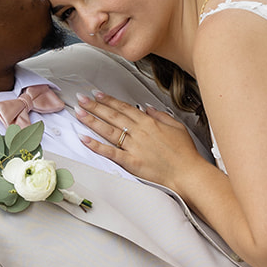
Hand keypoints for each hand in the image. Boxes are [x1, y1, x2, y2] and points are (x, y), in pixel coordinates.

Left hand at [75, 91, 203, 188]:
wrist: (187, 173)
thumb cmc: (184, 153)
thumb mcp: (176, 126)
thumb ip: (160, 115)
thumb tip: (148, 108)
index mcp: (149, 123)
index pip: (124, 108)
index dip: (109, 100)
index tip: (97, 94)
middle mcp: (139, 132)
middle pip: (112, 116)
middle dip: (95, 106)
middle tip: (81, 99)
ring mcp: (134, 147)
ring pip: (108, 130)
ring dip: (91, 121)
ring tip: (79, 113)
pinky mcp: (131, 162)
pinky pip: (110, 152)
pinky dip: (96, 145)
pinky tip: (84, 139)